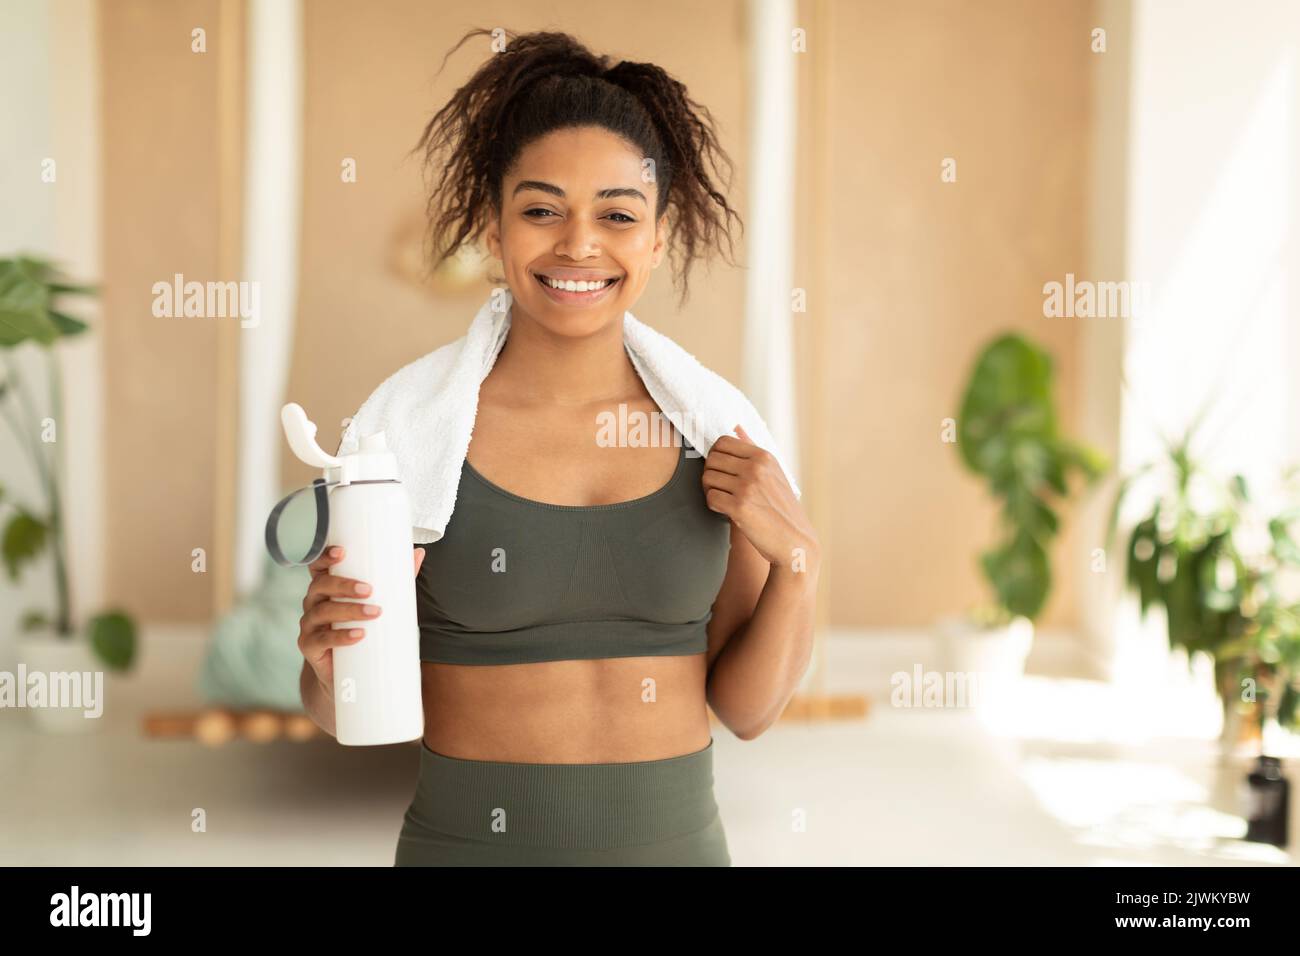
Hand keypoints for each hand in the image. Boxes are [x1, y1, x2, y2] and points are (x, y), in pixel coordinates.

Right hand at [296, 545, 425, 689]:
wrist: (345, 670)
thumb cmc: (361, 626)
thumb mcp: (378, 601)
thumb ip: (396, 579)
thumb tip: (418, 553)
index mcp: (326, 587)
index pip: (319, 567)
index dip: (325, 557)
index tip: (342, 552)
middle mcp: (313, 602)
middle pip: (321, 586)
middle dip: (344, 585)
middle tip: (369, 590)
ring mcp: (309, 624)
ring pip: (322, 612)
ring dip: (349, 611)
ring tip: (373, 613)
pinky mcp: (309, 646)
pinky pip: (321, 639)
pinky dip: (340, 637)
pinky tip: (358, 635)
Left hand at [701, 424, 818, 573]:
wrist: (794, 541)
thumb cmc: (781, 507)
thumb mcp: (773, 472)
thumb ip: (752, 448)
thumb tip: (736, 426)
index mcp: (764, 456)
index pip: (722, 441)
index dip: (716, 455)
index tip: (721, 469)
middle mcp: (756, 468)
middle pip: (711, 459)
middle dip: (711, 473)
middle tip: (720, 486)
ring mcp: (748, 487)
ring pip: (707, 478)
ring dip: (710, 490)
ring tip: (724, 498)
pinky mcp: (740, 507)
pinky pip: (710, 498)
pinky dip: (714, 505)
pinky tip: (726, 510)